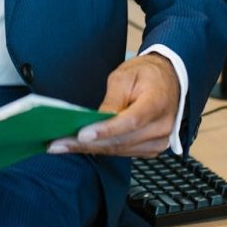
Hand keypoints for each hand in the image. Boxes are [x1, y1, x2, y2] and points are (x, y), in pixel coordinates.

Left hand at [47, 53, 179, 157]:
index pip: (131, 121)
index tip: (81, 135)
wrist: (169, 79)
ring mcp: (159, 141)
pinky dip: (102, 149)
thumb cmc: (146, 74)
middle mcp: (162, 127)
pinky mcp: (152, 149)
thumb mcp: (125, 76)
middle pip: (121, 141)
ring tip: (62, 146)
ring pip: (120, 150)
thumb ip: (112, 100)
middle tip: (58, 144)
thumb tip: (95, 120)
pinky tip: (81, 147)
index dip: (105, 130)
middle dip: (87, 144)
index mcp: (157, 103)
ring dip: (90, 149)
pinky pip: (124, 152)